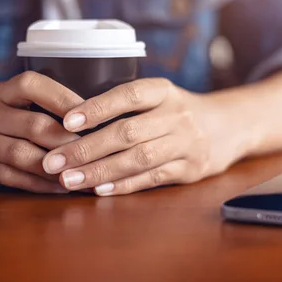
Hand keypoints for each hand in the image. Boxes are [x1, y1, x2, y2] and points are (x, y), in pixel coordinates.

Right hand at [0, 72, 83, 192]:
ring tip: (83, 175)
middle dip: (69, 140)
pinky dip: (37, 185)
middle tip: (98, 151)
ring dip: (56, 167)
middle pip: (33, 125)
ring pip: (22, 155)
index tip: (93, 112)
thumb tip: (83, 117)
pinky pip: (9, 178)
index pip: (32, 85)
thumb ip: (29, 106)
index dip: (64, 98)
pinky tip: (59, 188)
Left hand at [42, 78, 247, 195]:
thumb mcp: (158, 96)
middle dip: (86, 149)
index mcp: (163, 91)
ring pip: (137, 159)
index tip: (66, 121)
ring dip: (99, 172)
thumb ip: (123, 105)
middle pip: (127, 132)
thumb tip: (68, 121)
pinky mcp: (190, 169)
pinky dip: (124, 185)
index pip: (128, 95)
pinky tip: (99, 190)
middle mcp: (177, 115)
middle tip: (54, 162)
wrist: (228, 126)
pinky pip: (152, 178)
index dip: (97, 107)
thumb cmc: (176, 111)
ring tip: (69, 180)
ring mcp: (186, 143)